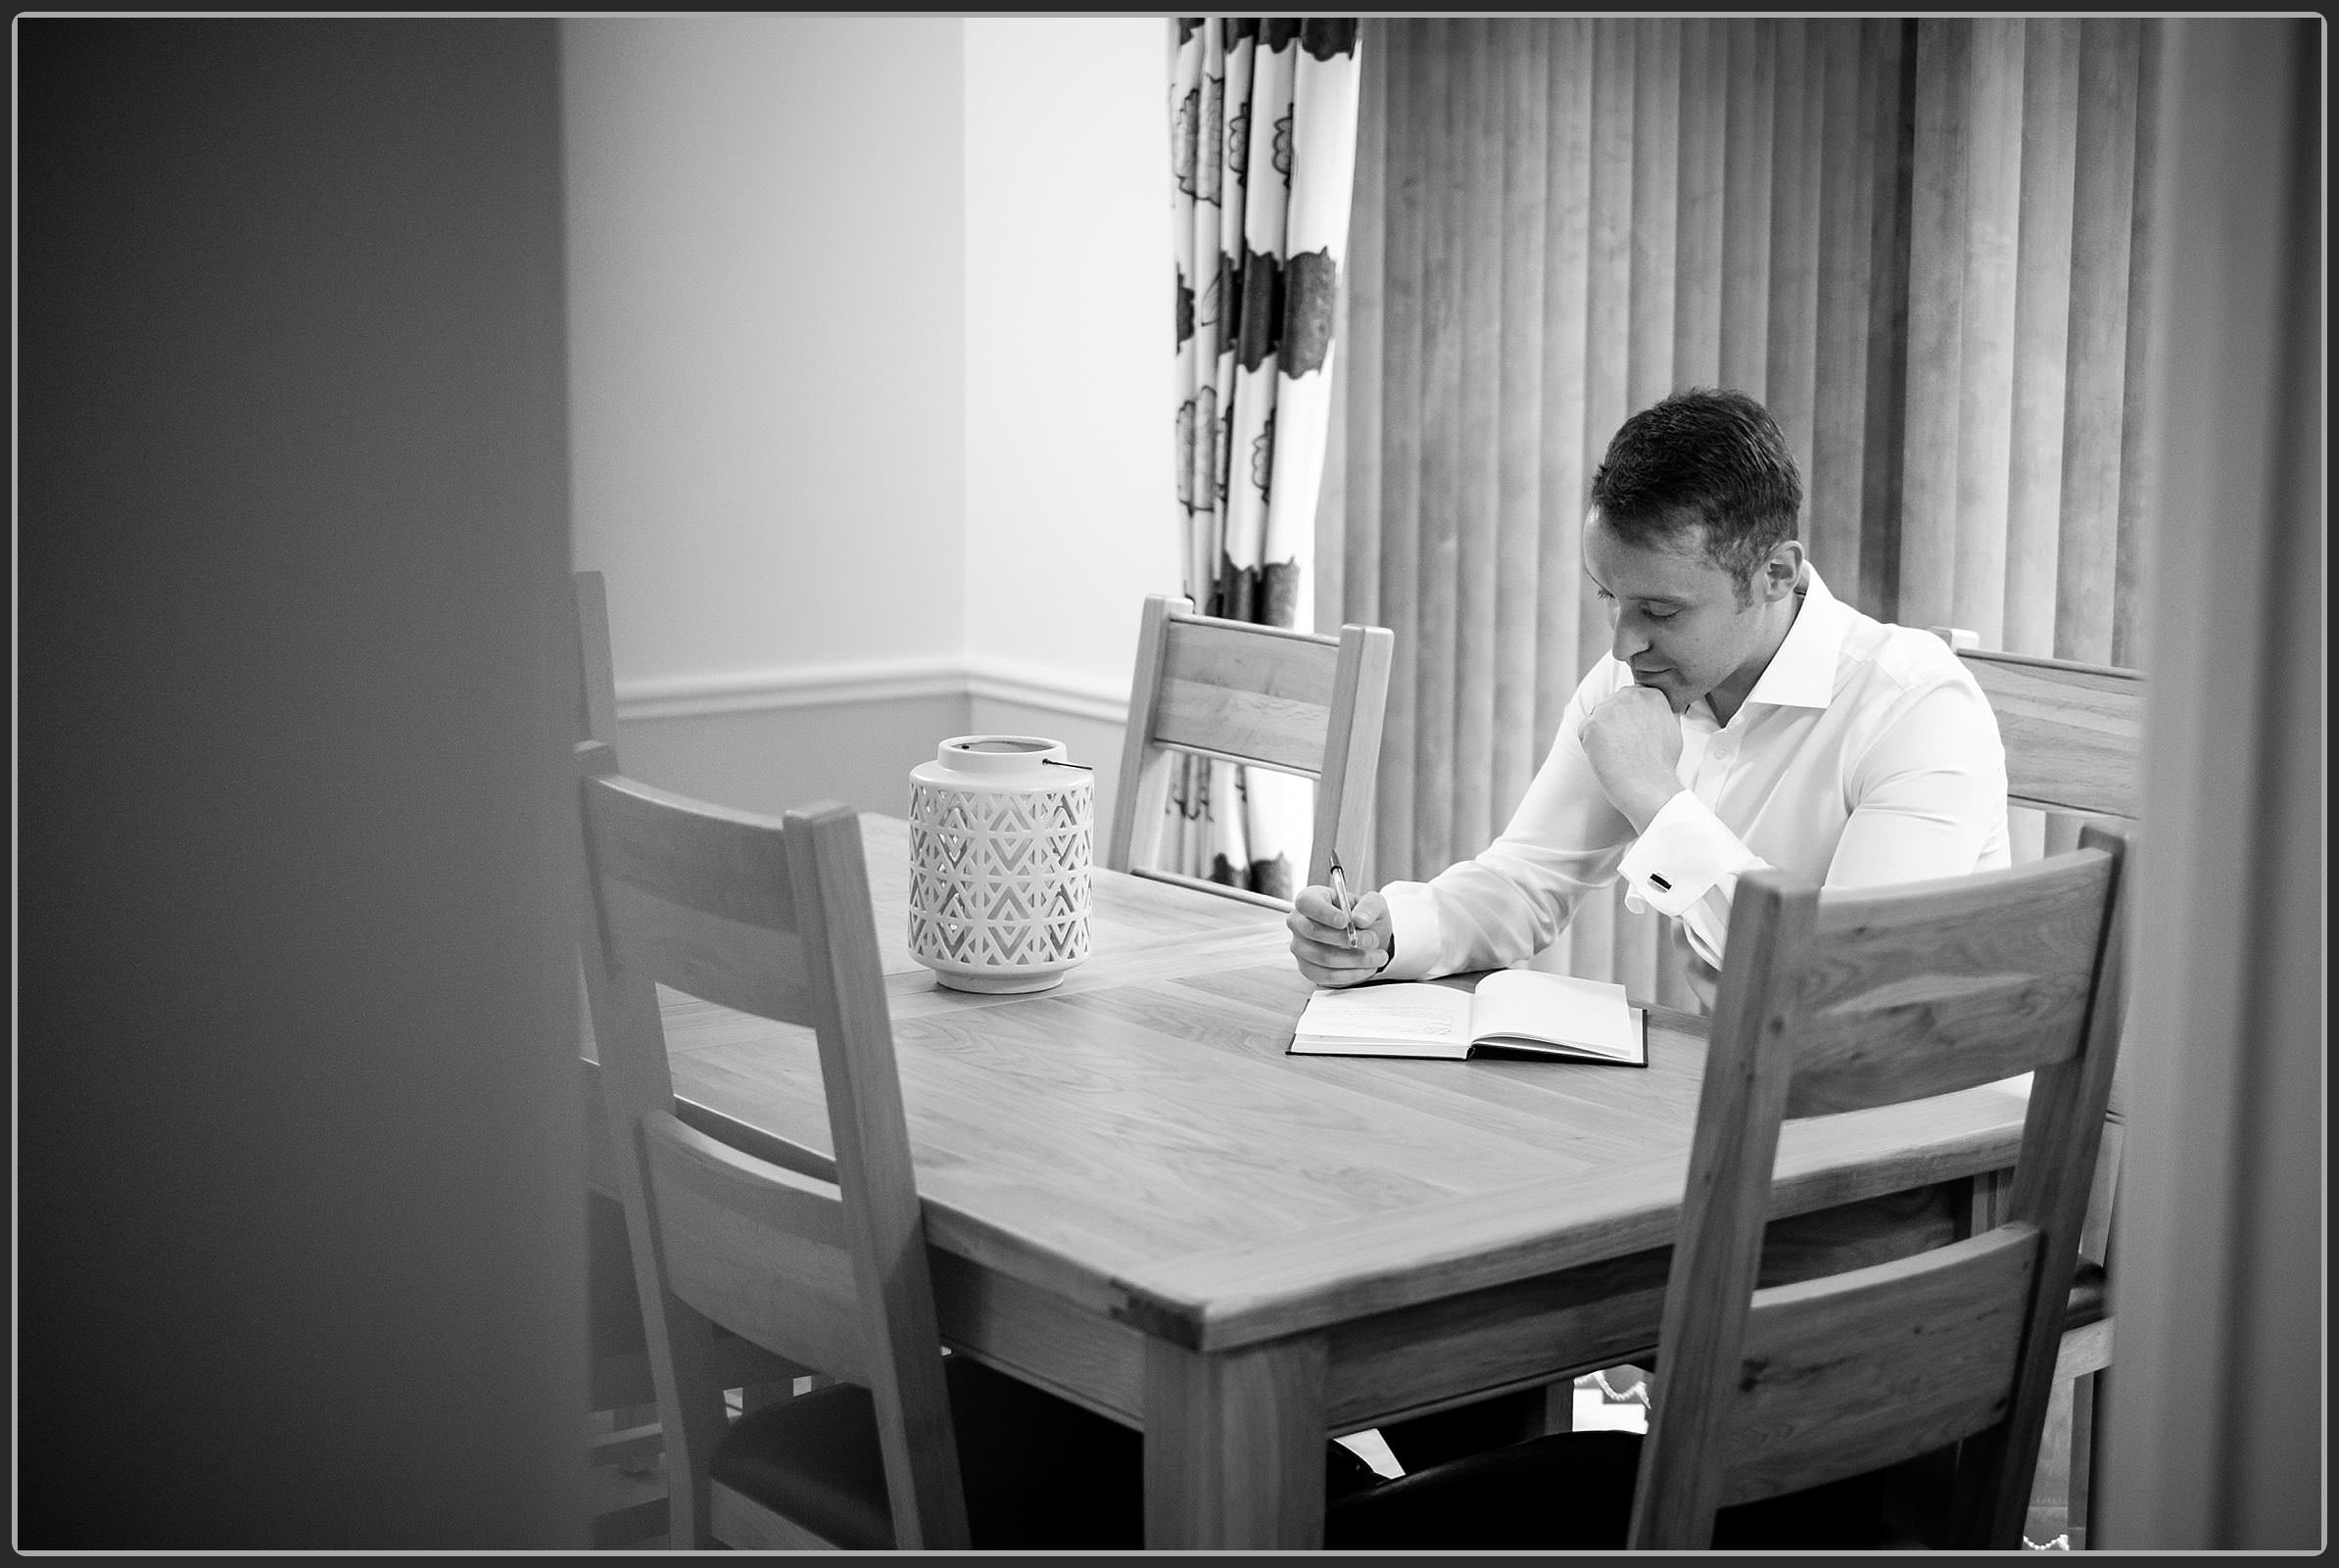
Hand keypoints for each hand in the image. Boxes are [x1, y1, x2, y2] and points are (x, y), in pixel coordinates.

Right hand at [1288, 885, 1392, 987]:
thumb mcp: (1374, 903)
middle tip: (1372, 940)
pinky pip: (1325, 975)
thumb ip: (1369, 906)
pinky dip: (1350, 974)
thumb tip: (1359, 919)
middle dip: (1346, 939)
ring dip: (1355, 959)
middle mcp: (1299, 921)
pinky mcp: (1307, 968)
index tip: (1345, 922)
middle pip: (1312, 931)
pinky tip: (1367, 968)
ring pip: (1322, 957)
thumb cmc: (1365, 917)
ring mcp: (1300, 946)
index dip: (1323, 912)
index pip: (1306, 902)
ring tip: (1378, 957)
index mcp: (1312, 898)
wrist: (1367, 940)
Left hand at [1581, 684, 1685, 831]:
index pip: (1628, 700)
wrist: (1650, 788)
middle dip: (1614, 726)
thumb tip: (1645, 707)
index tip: (1637, 738)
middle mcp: (1630, 695)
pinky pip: (1584, 732)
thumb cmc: (1662, 765)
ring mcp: (1610, 708)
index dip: (1630, 721)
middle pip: (1610, 706)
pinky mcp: (1592, 724)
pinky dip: (1591, 747)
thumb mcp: (1671, 727)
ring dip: (1602, 736)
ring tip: (1620, 754)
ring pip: (1596, 719)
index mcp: (1651, 694)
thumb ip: (1657, 711)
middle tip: (1628, 749)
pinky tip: (1608, 758)